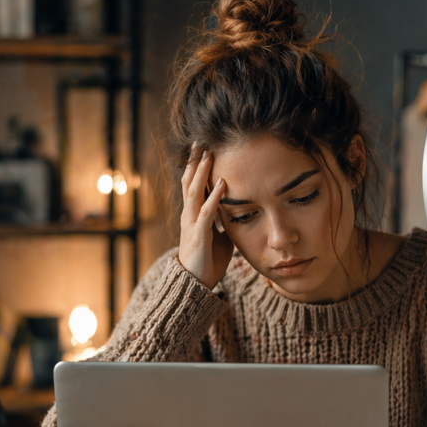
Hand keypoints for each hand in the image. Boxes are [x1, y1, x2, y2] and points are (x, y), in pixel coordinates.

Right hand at [178, 146, 233, 289]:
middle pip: (189, 182)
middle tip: (201, 141)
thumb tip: (238, 213)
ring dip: (202, 172)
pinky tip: (223, 182)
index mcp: (193, 215)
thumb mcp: (220, 238)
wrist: (196, 285)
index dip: (197, 167)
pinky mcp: (198, 235)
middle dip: (195, 162)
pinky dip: (215, 196)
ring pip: (194, 192)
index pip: (193, 185)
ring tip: (209, 153)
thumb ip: (224, 223)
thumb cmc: (208, 263)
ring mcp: (192, 224)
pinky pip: (206, 212)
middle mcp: (189, 216)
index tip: (203, 148)